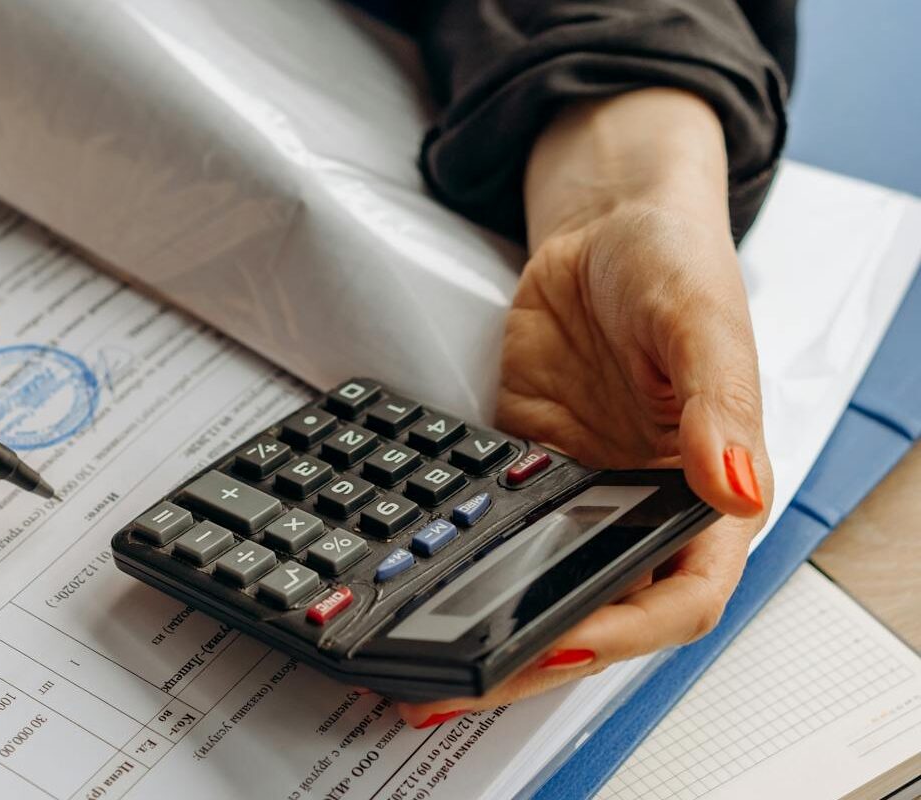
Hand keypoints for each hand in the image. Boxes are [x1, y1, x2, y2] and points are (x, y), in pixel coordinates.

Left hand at [395, 89, 771, 726]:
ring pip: (535, 589)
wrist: (602, 227)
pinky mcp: (521, 477)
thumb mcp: (699, 320)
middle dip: (529, 661)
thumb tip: (734, 486)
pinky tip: (407, 592)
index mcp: (708, 496)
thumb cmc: (671, 263)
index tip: (560, 645)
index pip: (679, 597)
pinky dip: (452, 571)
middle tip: (454, 687)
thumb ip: (716, 404)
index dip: (622, 632)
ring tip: (417, 671)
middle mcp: (642, 512)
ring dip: (485, 634)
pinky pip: (487, 536)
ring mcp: (577, 500)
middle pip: (596, 615)